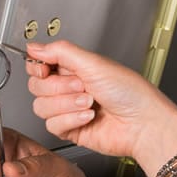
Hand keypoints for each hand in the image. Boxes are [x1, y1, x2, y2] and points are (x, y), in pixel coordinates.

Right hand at [25, 40, 176, 176]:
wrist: (142, 124)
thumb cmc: (130, 93)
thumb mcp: (94, 63)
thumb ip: (60, 52)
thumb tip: (34, 47)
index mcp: (73, 68)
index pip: (39, 66)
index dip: (38, 68)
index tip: (46, 69)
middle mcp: (69, 88)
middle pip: (37, 87)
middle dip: (60, 87)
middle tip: (82, 86)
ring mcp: (68, 110)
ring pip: (42, 107)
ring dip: (67, 104)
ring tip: (90, 102)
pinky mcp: (69, 129)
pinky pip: (52, 125)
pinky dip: (71, 120)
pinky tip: (89, 117)